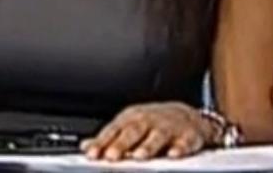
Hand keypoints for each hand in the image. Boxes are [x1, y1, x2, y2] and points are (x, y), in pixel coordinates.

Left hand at [80, 102, 219, 160]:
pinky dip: (179, 148)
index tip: (91, 153)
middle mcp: (148, 121)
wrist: (186, 116)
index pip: (113, 130)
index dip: (101, 142)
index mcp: (131, 119)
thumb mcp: (129, 125)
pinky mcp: (187, 135)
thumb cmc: (151, 123)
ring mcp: (168, 127)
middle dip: (121, 144)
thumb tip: (85, 146)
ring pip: (157, 136)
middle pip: (133, 131)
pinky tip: (174, 155)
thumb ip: (109, 137)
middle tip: (111, 156)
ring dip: (148, 146)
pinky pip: (184, 142)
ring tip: (139, 157)